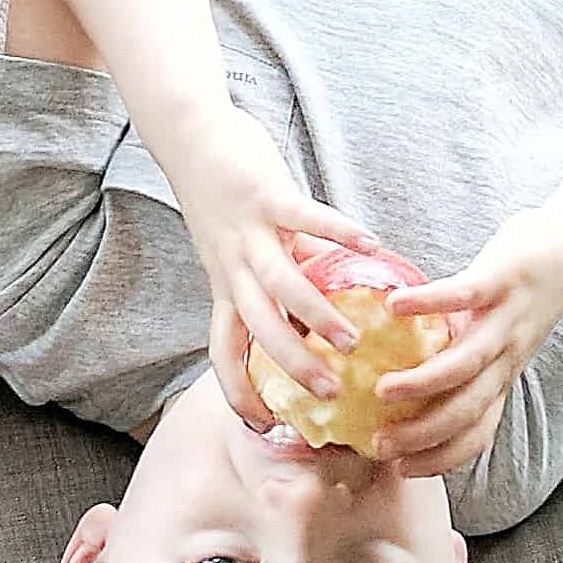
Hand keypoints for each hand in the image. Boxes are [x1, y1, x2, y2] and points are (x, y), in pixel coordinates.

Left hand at [166, 113, 377, 431]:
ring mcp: (248, 231)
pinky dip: (340, 232)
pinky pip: (306, 218)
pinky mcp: (264, 194)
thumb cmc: (222, 197)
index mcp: (225, 285)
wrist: (189, 137)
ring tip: (352, 340)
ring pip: (280, 283)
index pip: (224, 350)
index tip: (264, 424)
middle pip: (257, 328)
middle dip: (292, 366)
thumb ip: (282, 274)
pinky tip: (373, 246)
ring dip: (316, 314)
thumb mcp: (240, 248)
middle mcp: (233, 266)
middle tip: (329, 394)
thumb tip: (328, 303)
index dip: (238, 389)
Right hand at [375, 211, 562, 475]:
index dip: (441, 458)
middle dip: (423, 433)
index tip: (399, 467)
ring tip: (382, 390)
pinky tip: (395, 306)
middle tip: (380, 442)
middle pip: (468, 409)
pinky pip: (464, 294)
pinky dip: (428, 303)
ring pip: (467, 363)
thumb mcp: (500, 338)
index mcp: (503, 375)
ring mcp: (507, 319)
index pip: (477, 433)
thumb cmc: (524, 293)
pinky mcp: (503, 278)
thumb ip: (462, 356)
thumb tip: (405, 370)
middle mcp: (507, 356)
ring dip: (424, 383)